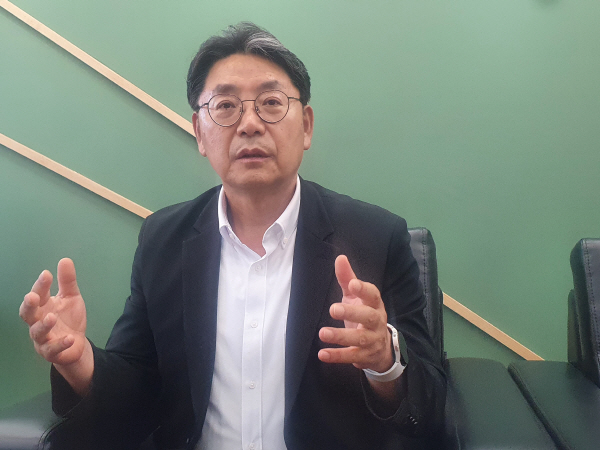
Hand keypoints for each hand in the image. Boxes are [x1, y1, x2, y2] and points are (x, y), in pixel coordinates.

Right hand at [19, 258, 89, 367]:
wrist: (76, 345)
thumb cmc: (69, 319)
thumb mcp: (71, 298)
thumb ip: (67, 282)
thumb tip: (65, 259)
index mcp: (43, 307)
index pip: (38, 294)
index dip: (40, 285)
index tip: (47, 274)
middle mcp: (38, 322)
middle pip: (27, 314)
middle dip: (29, 305)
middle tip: (33, 296)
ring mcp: (43, 338)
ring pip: (37, 333)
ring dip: (43, 325)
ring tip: (52, 317)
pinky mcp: (51, 352)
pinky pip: (53, 349)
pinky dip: (60, 344)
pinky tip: (70, 338)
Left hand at [318, 255, 393, 372]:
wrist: (381, 348)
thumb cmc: (364, 315)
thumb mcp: (356, 297)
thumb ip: (348, 279)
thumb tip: (340, 257)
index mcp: (374, 305)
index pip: (373, 295)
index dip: (364, 289)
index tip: (353, 284)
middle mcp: (376, 322)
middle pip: (368, 317)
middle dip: (352, 313)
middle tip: (333, 309)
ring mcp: (372, 341)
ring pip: (359, 339)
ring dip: (340, 336)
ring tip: (322, 333)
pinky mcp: (365, 357)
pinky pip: (352, 357)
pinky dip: (337, 356)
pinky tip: (322, 354)